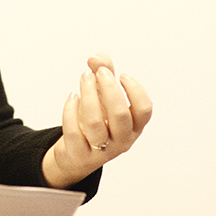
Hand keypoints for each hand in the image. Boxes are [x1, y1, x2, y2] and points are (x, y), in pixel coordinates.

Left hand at [42, 54, 152, 188]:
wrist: (76, 152)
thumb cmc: (96, 118)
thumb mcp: (104, 94)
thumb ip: (104, 71)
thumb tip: (95, 59)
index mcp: (134, 127)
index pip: (144, 110)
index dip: (135, 90)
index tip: (121, 75)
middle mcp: (122, 141)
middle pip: (120, 114)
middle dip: (109, 88)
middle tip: (99, 71)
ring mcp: (102, 151)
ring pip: (94, 123)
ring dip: (88, 95)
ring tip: (84, 77)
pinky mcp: (80, 155)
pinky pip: (74, 132)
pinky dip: (70, 111)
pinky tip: (72, 97)